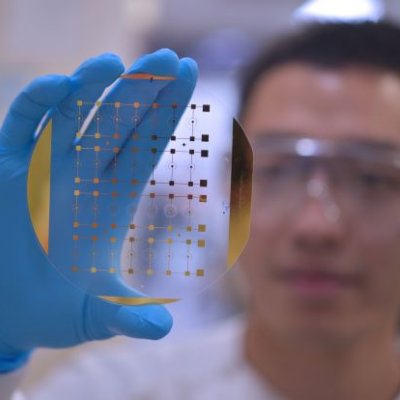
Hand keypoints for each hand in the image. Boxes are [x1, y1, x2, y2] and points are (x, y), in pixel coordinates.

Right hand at [0, 49, 197, 371]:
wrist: (8, 312)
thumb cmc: (55, 310)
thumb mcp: (95, 316)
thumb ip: (125, 317)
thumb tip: (161, 332)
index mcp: (112, 200)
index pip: (148, 144)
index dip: (168, 111)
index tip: (190, 74)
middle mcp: (84, 176)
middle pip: (121, 122)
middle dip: (144, 91)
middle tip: (171, 60)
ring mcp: (45, 168)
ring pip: (75, 115)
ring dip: (94, 89)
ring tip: (116, 64)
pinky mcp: (7, 170)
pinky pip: (25, 126)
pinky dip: (39, 105)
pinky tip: (60, 85)